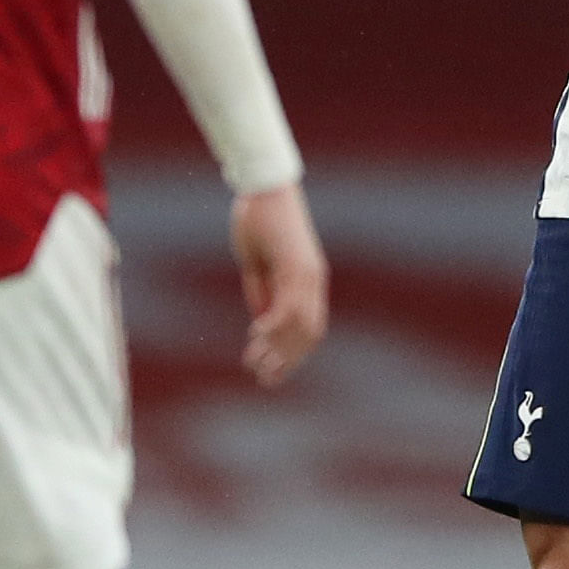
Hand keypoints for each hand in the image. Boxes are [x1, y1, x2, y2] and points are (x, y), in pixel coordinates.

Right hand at [229, 185, 328, 385]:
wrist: (265, 187)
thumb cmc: (258, 219)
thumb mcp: (256, 263)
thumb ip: (261, 291)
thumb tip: (261, 321)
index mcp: (306, 281)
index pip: (306, 327)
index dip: (289, 351)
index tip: (267, 367)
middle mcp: (312, 281)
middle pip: (308, 334)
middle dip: (287, 361)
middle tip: (265, 380)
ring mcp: (307, 275)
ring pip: (301, 326)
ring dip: (279, 350)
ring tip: (257, 366)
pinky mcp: (295, 267)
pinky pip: (288, 305)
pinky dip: (274, 325)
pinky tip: (256, 336)